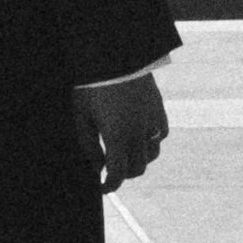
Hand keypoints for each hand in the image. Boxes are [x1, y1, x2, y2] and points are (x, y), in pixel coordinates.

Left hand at [74, 75, 167, 191]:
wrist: (116, 55)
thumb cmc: (93, 85)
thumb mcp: (82, 115)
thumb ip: (89, 145)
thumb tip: (97, 166)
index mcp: (118, 137)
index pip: (118, 174)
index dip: (109, 186)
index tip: (102, 188)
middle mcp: (139, 133)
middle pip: (137, 169)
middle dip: (123, 174)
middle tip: (110, 170)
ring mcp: (153, 121)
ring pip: (152, 155)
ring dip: (138, 159)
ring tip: (124, 153)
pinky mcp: (159, 109)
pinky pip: (160, 135)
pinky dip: (150, 142)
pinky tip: (138, 135)